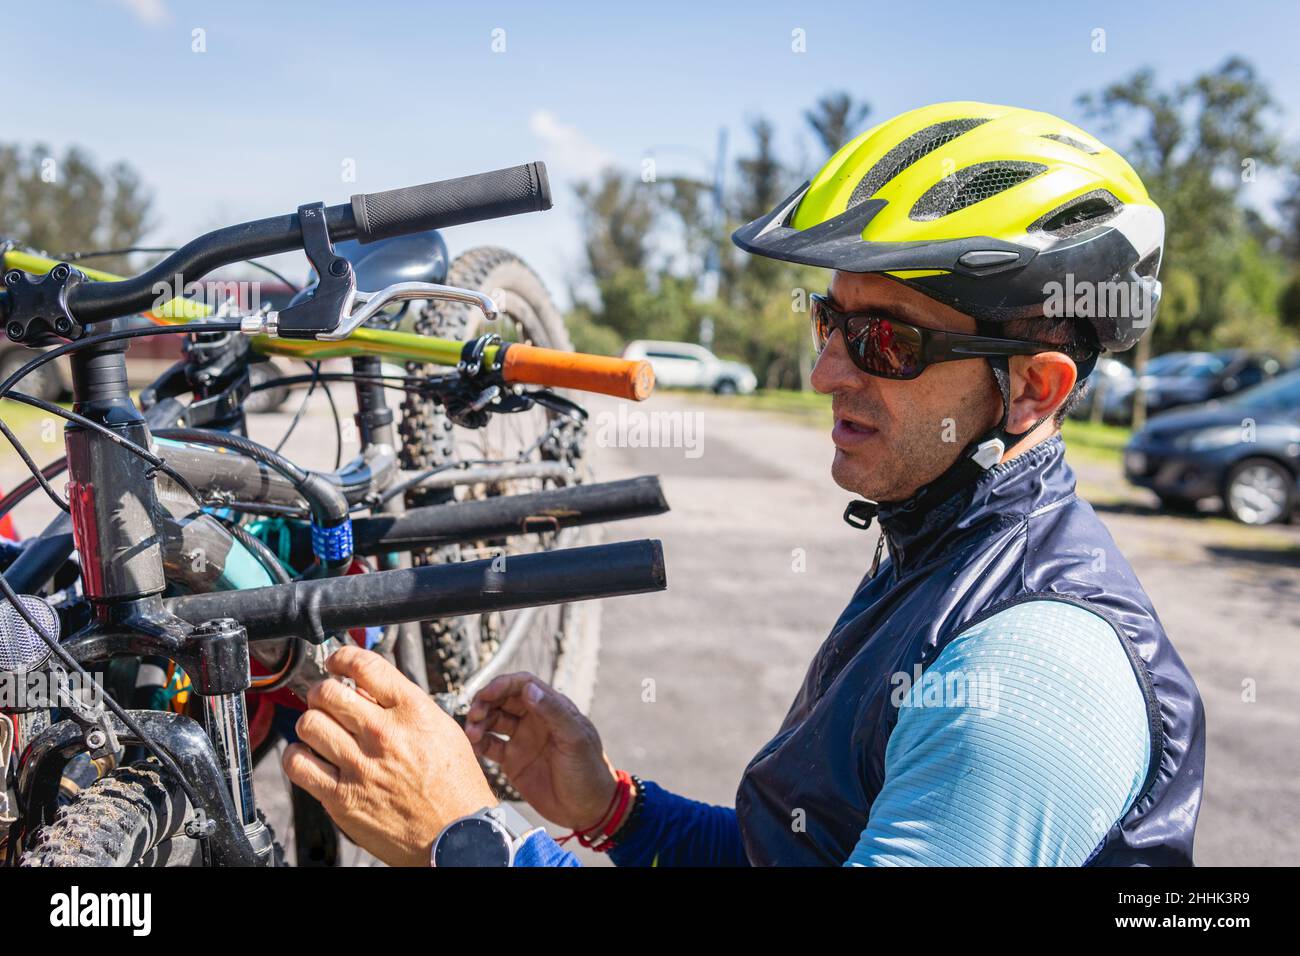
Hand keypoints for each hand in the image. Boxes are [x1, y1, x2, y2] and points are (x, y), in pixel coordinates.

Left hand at [282, 645, 496, 866]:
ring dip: (312, 722)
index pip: (364, 666)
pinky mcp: (341, 798)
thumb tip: (369, 687)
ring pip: (309, 723)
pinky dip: (297, 756)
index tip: (337, 663)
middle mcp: (383, 734)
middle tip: (328, 699)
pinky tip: (310, 756)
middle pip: (328, 692)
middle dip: (324, 691)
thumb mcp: (441, 728)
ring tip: (322, 729)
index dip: (342, 657)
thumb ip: (404, 705)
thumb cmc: (454, 785)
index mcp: (412, 712)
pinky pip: (298, 764)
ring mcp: (359, 766)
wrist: (457, 835)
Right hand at [464, 673, 616, 831]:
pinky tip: (473, 745)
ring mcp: (522, 739)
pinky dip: (478, 743)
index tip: (487, 694)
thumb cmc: (588, 770)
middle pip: (503, 700)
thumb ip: (553, 712)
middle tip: (474, 714)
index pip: (523, 685)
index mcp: (552, 708)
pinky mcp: (512, 761)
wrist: (587, 809)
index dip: (502, 685)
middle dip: (485, 702)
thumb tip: (529, 688)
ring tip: (472, 733)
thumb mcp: (575, 739)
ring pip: (493, 721)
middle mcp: (535, 719)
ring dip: (479, 722)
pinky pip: (490, 745)